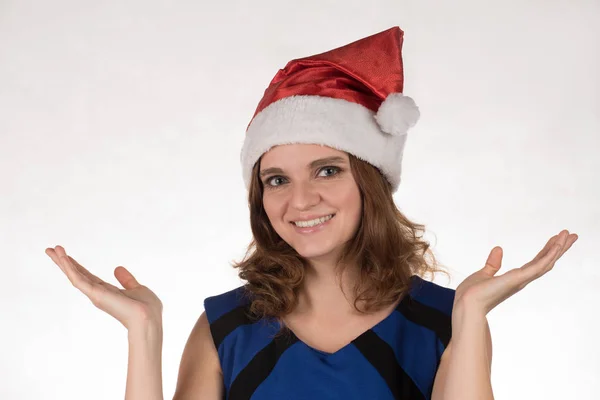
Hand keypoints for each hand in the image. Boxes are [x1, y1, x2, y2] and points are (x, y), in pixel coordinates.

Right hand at [46, 245, 162, 330]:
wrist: (148, 318)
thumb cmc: (146, 308)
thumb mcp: (136, 288)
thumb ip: (126, 280)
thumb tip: (117, 268)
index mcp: (106, 291)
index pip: (87, 276)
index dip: (76, 265)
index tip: (65, 255)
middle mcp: (98, 293)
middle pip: (76, 274)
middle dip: (63, 262)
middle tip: (50, 250)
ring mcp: (95, 294)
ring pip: (74, 275)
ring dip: (62, 262)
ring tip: (50, 249)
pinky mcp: (95, 294)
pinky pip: (78, 279)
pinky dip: (69, 267)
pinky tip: (62, 257)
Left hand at [453, 229, 577, 315]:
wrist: (466, 305)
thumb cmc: (472, 295)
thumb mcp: (484, 274)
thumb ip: (493, 263)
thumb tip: (498, 248)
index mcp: (515, 278)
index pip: (536, 262)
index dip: (547, 250)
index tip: (557, 239)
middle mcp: (522, 280)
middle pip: (546, 261)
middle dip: (559, 248)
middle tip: (572, 235)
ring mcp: (521, 280)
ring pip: (546, 263)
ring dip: (558, 248)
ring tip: (570, 235)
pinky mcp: (517, 279)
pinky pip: (537, 266)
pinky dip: (548, 256)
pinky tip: (557, 246)